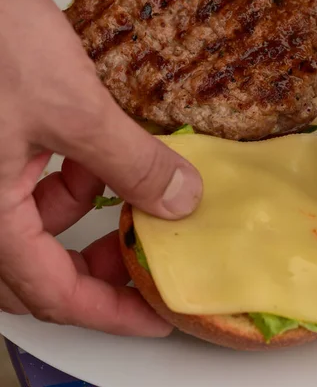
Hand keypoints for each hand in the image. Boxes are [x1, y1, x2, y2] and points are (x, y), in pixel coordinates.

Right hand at [0, 0, 201, 335]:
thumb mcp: (72, 106)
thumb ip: (128, 160)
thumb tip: (180, 201)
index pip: (54, 294)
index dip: (111, 312)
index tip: (157, 315)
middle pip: (39, 268)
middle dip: (96, 267)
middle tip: (144, 254)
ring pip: (36, 221)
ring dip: (87, 212)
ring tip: (130, 187)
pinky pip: (30, 182)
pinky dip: (69, 175)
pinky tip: (96, 149)